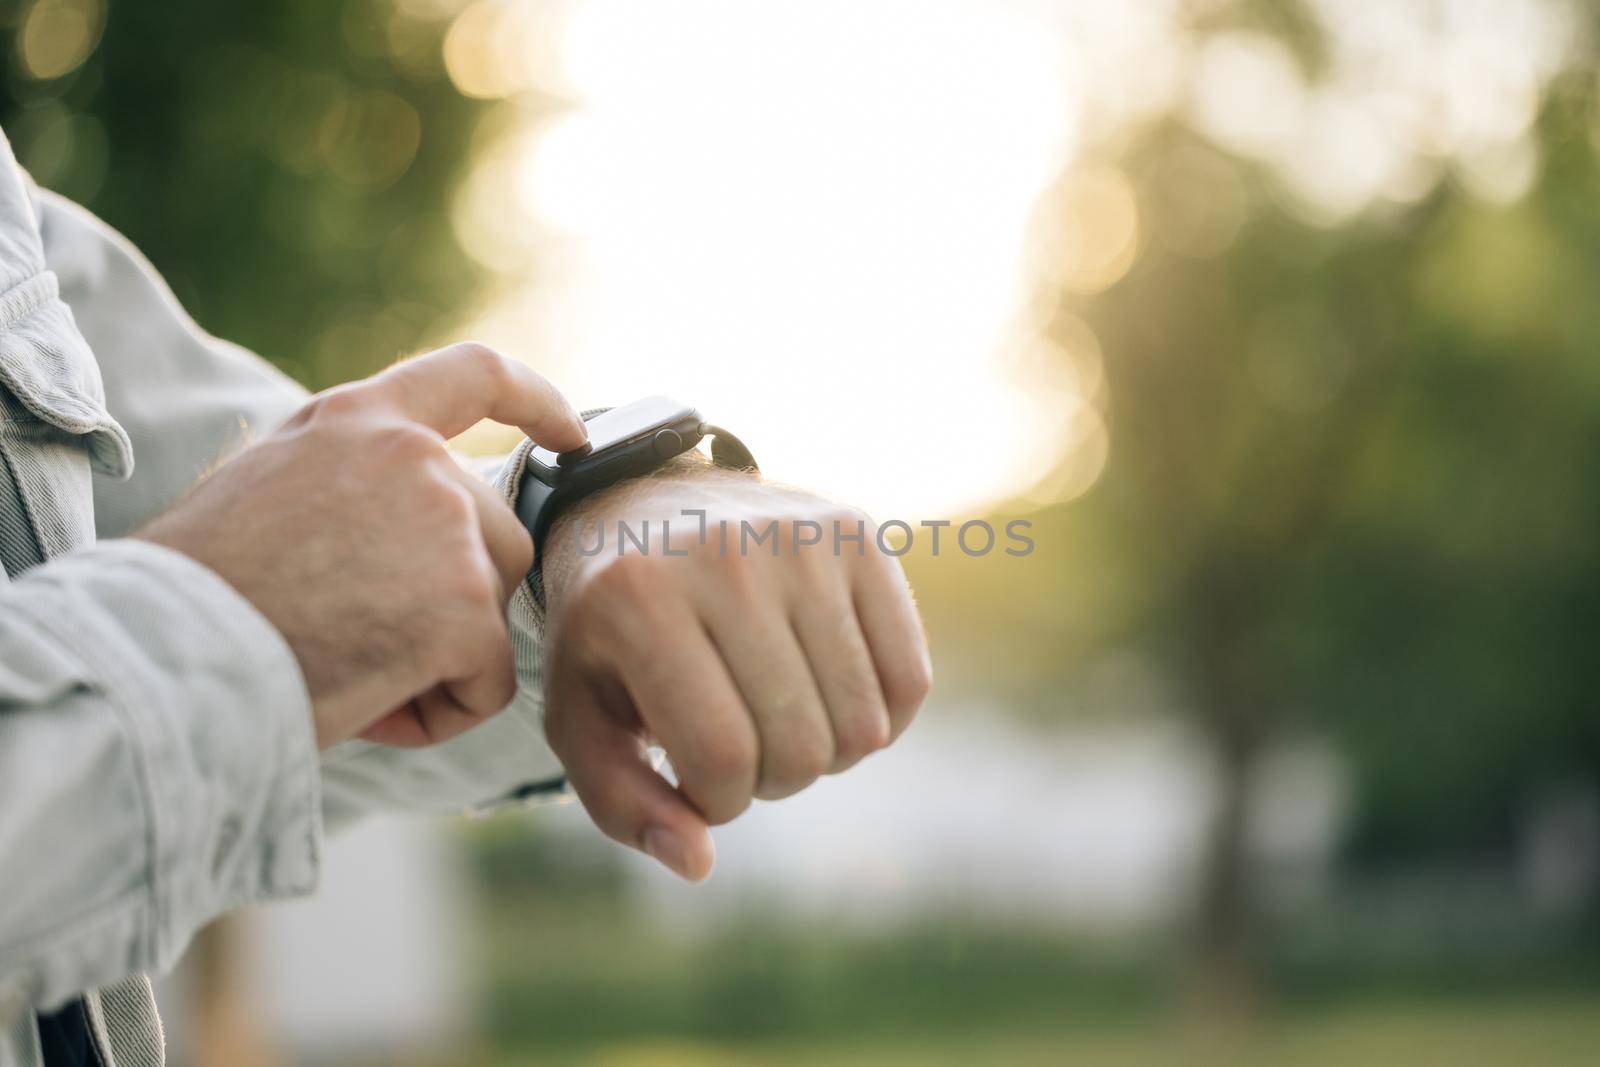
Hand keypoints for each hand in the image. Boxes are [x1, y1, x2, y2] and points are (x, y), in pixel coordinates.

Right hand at [139, 343, 586, 748]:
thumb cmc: (197, 593)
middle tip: (354, 642)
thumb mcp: (273, 489)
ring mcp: (449, 527)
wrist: (160, 653)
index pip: (473, 376)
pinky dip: (442, 711)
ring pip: (490, 611)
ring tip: (350, 673)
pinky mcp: (465, 604)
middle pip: (495, 538)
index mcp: (360, 419)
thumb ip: (357, 484)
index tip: (574, 435)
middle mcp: (416, 458)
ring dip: (440, 658)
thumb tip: (414, 532)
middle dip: (450, 601)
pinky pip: (487, 680)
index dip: (537, 401)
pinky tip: (371, 705)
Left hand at [539, 469, 931, 881]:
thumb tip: (698, 862)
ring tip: (777, 718)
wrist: (642, 503)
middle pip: (800, 747)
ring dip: (825, 754)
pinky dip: (881, 720)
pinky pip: (910, 681)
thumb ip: (622, 802)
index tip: (695, 779)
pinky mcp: (858, 533)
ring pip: (863, 726)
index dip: (717, 804)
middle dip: (771, 782)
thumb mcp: (583, 714)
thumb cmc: (610, 630)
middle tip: (738, 746)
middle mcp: (726, 555)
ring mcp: (801, 538)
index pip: (723, 760)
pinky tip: (831, 698)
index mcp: (639, 600)